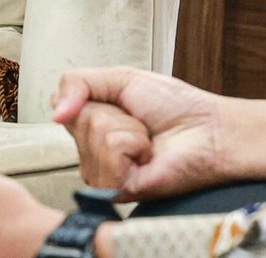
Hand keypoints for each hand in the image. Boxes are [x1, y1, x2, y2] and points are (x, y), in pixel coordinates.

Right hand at [51, 67, 265, 199]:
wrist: (211, 129)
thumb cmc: (175, 107)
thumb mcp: (120, 78)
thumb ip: (77, 83)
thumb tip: (54, 113)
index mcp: (89, 128)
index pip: (60, 106)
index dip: (88, 96)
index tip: (119, 101)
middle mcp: (92, 154)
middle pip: (77, 119)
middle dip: (114, 111)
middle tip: (140, 122)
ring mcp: (104, 173)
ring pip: (93, 135)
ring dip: (128, 128)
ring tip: (147, 139)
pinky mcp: (120, 188)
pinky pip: (109, 153)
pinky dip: (133, 143)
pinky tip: (148, 154)